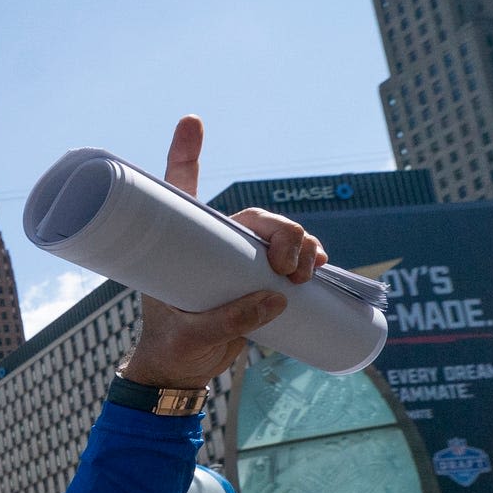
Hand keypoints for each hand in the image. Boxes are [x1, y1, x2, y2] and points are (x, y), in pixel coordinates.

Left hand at [120, 116, 325, 391]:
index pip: (181, 193)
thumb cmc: (173, 348)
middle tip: (286, 264)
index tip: (192, 120)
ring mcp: (237, 262)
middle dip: (281, 230)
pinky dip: (310, 257)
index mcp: (180, 247)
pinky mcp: (259, 281)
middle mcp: (210, 247)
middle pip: (254, 218)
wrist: (181, 373)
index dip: (186, 155)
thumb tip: (276, 297)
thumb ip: (230, 321)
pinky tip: (319, 267)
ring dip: (300, 245)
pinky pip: (292, 258)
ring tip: (303, 273)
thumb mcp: (193, 337)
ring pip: (278, 235)